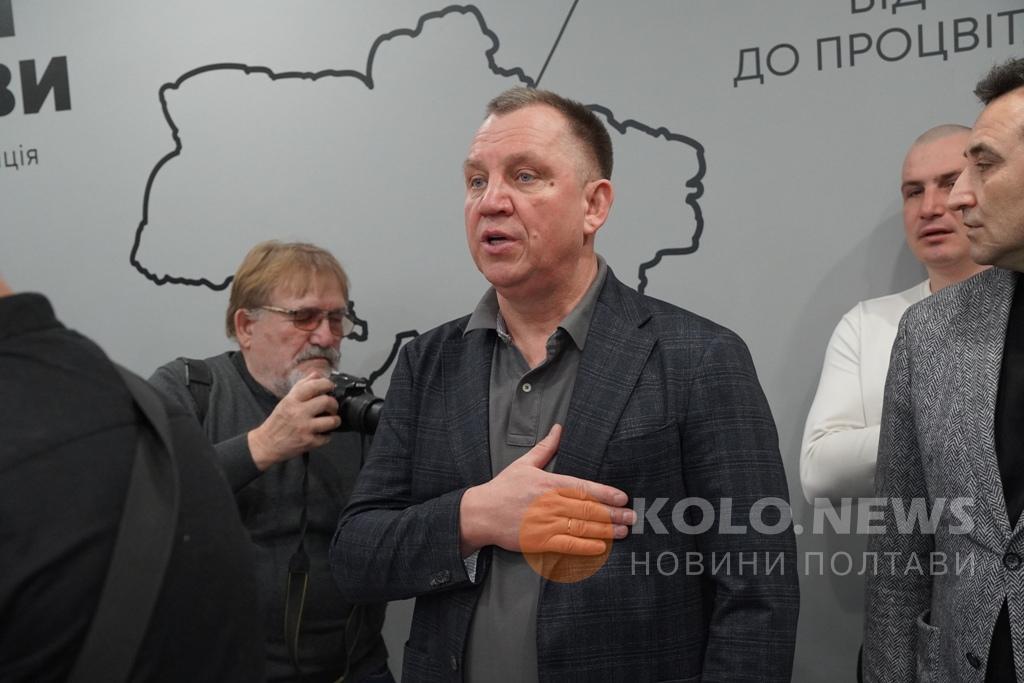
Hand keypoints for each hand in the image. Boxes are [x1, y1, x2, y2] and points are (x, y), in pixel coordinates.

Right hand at [248, 372, 338, 469]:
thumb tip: (317, 374)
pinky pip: (327, 437)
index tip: (330, 387)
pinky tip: (322, 433)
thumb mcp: (286, 400)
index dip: (327, 384)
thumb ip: (302, 386)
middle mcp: (298, 412)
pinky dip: (327, 435)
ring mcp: (304, 428)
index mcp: (292, 400)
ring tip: (331, 420)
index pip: (314, 386)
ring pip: (331, 420)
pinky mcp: (308, 442)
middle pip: (327, 401)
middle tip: (332, 407)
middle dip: (334, 404)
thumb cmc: (278, 421)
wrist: (266, 444)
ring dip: (335, 420)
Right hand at [459, 424, 635, 555]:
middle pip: (587, 509)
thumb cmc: (504, 488)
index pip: (582, 487)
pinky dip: (585, 546)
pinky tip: (600, 547)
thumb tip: (559, 428)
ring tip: (623, 532)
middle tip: (632, 517)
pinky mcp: (539, 541)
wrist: (481, 513)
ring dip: (605, 530)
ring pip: (580, 527)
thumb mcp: (524, 464)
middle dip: (612, 514)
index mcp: (548, 483)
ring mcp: (544, 523)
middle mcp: (549, 502)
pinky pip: (566, 544)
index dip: (605, 493)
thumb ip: (546, 447)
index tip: (622, 497)